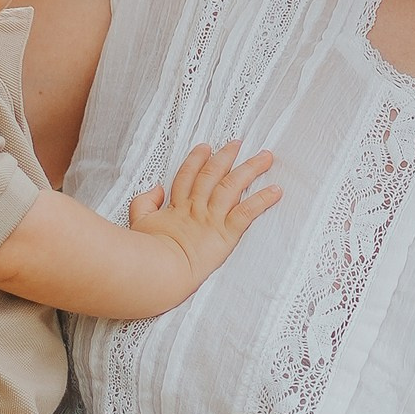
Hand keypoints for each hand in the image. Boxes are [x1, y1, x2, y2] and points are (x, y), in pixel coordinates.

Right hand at [126, 140, 278, 287]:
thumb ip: (145, 202)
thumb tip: (156, 188)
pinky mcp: (226, 233)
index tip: (206, 148)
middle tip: (238, 144)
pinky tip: (275, 191)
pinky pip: (247, 212)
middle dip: (226, 157)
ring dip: (250, 169)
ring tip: (265, 157)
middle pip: (213, 175)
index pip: (188, 176)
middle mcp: (196, 208)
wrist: (159, 270)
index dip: (197, 160)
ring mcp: (212, 219)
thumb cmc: (148, 254)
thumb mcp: (138, 223)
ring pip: (233, 186)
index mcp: (176, 207)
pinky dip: (262, 200)